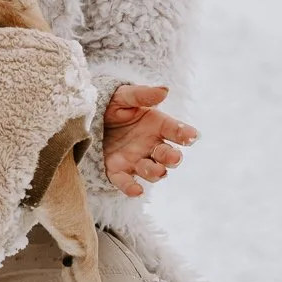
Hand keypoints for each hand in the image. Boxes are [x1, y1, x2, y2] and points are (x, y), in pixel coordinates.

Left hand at [102, 83, 196, 198]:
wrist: (89, 117)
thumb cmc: (113, 105)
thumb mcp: (124, 96)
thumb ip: (143, 95)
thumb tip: (164, 90)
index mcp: (157, 125)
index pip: (175, 130)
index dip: (185, 133)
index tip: (192, 136)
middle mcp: (151, 145)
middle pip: (167, 156)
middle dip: (172, 158)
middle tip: (174, 157)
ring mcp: (136, 160)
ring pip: (151, 171)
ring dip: (155, 172)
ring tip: (155, 169)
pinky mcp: (117, 170)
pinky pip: (126, 182)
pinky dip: (131, 187)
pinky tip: (136, 191)